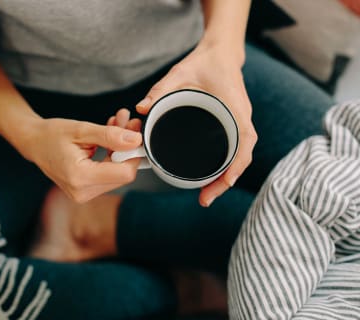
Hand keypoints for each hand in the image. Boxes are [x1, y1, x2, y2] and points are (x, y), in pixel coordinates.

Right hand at [14, 116, 142, 202]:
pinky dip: (113, 156)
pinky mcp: (86, 192)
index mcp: (80, 177)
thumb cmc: (52, 134)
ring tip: (116, 126)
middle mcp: (82, 192)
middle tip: (126, 123)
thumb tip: (135, 140)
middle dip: (128, 148)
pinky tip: (108, 139)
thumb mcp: (82, 129)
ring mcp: (84, 194)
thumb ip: (110, 135)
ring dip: (121, 150)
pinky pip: (109, 176)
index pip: (124, 173)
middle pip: (123, 174)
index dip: (134, 153)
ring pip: (118, 175)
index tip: (134, 133)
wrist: (33, 143)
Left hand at [136, 44, 256, 206]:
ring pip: (238, 157)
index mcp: (235, 108)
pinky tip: (210, 179)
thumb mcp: (180, 72)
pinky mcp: (231, 124)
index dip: (237, 164)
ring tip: (206, 196)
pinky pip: (233, 150)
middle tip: (205, 200)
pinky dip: (225, 167)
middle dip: (226, 181)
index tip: (225, 182)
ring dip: (225, 178)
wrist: (220, 53)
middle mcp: (240, 118)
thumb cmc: (204, 62)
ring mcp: (238, 123)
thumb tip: (141, 108)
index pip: (245, 141)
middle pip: (242, 157)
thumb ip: (161, 88)